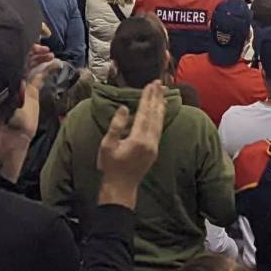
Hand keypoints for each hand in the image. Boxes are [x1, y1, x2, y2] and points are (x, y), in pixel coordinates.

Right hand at [97, 79, 168, 206]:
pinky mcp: (154, 150)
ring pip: (160, 121)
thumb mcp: (107, 145)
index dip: (147, 98)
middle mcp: (150, 141)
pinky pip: (159, 128)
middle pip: (155, 115)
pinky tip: (160, 111)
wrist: (121, 187)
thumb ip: (116, 126)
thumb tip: (124, 108)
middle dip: (157, 98)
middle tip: (159, 82)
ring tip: (163, 93)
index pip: (144, 113)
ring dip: (161, 106)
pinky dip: (160, 117)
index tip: (150, 85)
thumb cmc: (110, 166)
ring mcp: (154, 146)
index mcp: (138, 139)